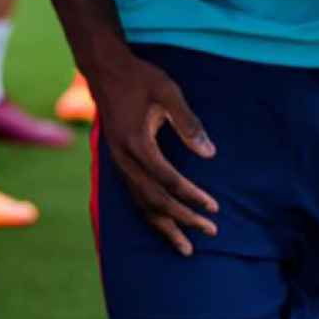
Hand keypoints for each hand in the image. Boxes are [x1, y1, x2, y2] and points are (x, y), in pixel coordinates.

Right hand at [90, 53, 218, 256]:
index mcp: (137, 143)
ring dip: (165, 227)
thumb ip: (188, 123)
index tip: (214, 208)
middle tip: (210, 231)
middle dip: (183, 219)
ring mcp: (118, 163)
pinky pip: (134, 197)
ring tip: (186, 247)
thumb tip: (210, 154)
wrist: (104, 71)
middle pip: (155, 200)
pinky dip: (150, 215)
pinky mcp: (118, 163)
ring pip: (141, 205)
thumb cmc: (140, 78)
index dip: (192, 196)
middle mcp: (125, 160)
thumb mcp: (168, 92)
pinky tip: (163, 225)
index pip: (169, 180)